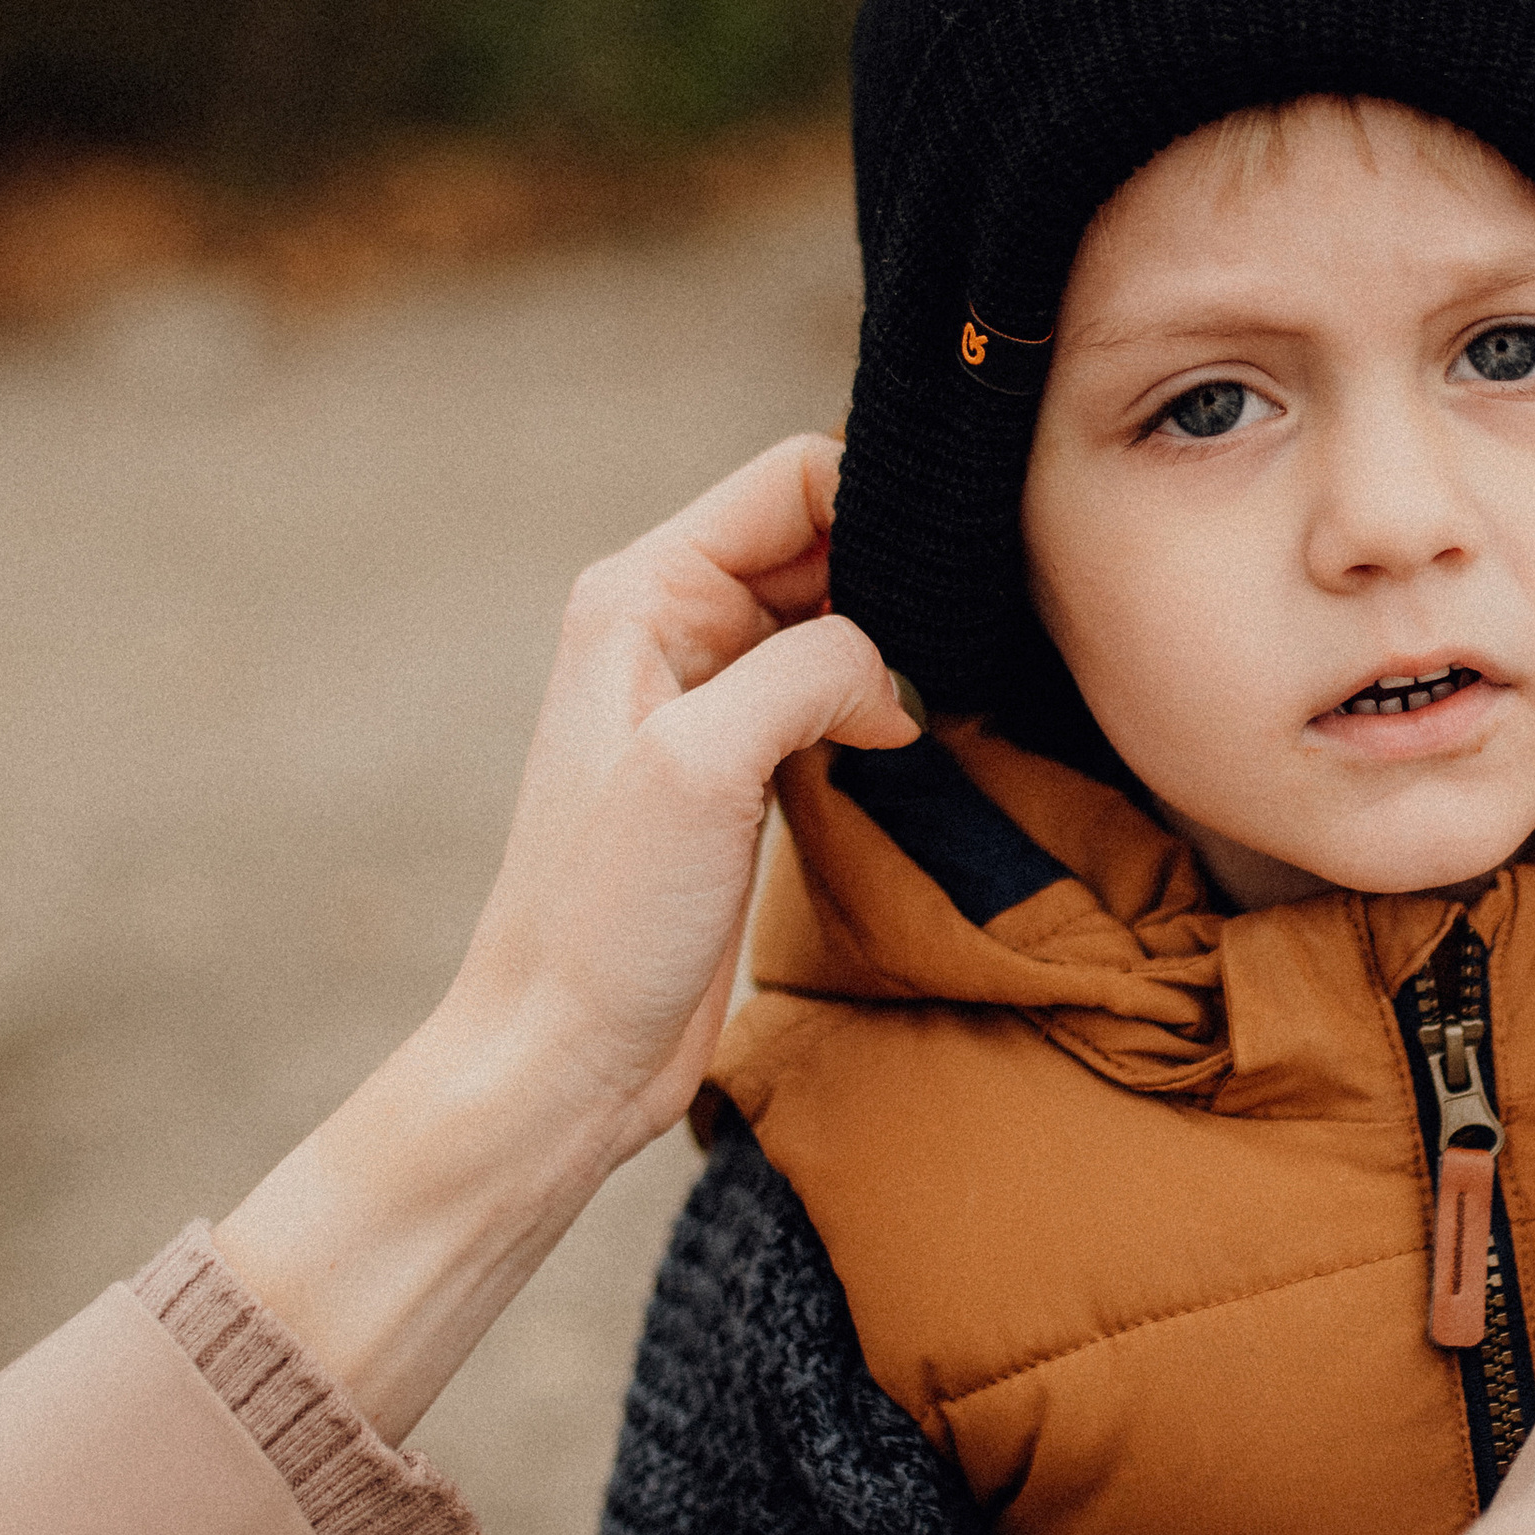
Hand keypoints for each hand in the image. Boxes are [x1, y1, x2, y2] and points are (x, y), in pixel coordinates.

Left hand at [216, 434, 914, 1435]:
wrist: (565, 1054)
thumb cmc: (604, 916)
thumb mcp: (704, 764)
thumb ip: (810, 670)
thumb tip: (898, 673)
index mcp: (641, 593)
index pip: (792, 480)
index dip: (880, 506)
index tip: (951, 577)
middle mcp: (670, 629)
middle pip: (823, 541)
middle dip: (901, 578)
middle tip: (968, 644)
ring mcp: (706, 702)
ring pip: (837, 623)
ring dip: (897, 649)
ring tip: (950, 696)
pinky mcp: (739, 772)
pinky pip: (832, 699)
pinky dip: (881, 710)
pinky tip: (919, 747)